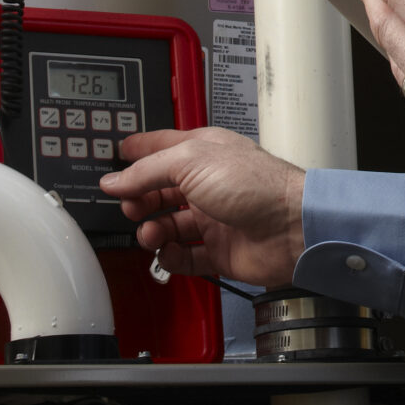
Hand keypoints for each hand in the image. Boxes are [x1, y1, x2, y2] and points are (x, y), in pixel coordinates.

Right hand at [100, 127, 304, 288]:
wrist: (291, 227)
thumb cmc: (256, 185)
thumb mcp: (191, 162)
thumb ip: (148, 170)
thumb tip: (116, 179)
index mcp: (203, 152)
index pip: (161, 148)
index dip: (136, 153)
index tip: (113, 160)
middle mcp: (207, 184)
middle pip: (160, 190)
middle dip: (139, 198)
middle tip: (131, 206)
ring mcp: (214, 218)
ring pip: (169, 226)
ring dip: (152, 231)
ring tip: (150, 233)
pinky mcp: (219, 251)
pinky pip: (185, 257)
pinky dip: (171, 257)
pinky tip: (167, 253)